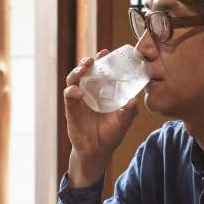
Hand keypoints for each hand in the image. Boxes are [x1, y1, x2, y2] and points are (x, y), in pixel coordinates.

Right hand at [64, 49, 140, 185]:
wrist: (97, 151)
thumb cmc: (110, 135)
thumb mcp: (123, 123)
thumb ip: (129, 112)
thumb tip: (134, 101)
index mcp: (103, 91)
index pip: (101, 71)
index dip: (103, 61)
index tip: (106, 52)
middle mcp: (90, 92)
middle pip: (85, 71)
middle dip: (87, 62)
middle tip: (92, 59)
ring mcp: (79, 100)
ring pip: (74, 79)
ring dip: (77, 71)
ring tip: (83, 68)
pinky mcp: (71, 109)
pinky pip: (69, 95)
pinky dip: (72, 91)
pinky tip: (79, 93)